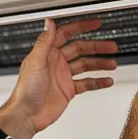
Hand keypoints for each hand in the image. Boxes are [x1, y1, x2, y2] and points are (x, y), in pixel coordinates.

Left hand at [0, 18, 118, 138]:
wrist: (27, 115)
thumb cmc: (25, 90)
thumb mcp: (35, 62)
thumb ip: (44, 42)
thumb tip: (49, 23)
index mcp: (47, 53)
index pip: (66, 34)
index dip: (81, 27)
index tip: (94, 24)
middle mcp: (56, 62)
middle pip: (80, 49)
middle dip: (97, 47)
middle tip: (111, 46)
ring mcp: (63, 76)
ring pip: (86, 65)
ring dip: (99, 64)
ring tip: (112, 63)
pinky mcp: (68, 90)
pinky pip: (86, 83)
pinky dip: (98, 82)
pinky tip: (107, 81)